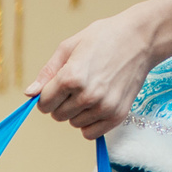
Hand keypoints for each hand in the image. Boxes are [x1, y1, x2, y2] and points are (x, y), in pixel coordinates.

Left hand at [28, 0, 171, 140]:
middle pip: (57, 116)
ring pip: (73, 124)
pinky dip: (89, 123)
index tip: (55, 87)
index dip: (46, 96)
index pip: (43, 104)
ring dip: (76, 112)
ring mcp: (104, 107)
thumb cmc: (103, 38)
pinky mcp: (118, 115)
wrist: (141, 39)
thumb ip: (47, 73)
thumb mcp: (69, 47)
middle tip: (76, 86)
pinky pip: (91, 133)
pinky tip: (96, 105)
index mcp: (71, 77)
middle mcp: (87, 95)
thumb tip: (29, 94)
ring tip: (90, 90)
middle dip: (61, 103)